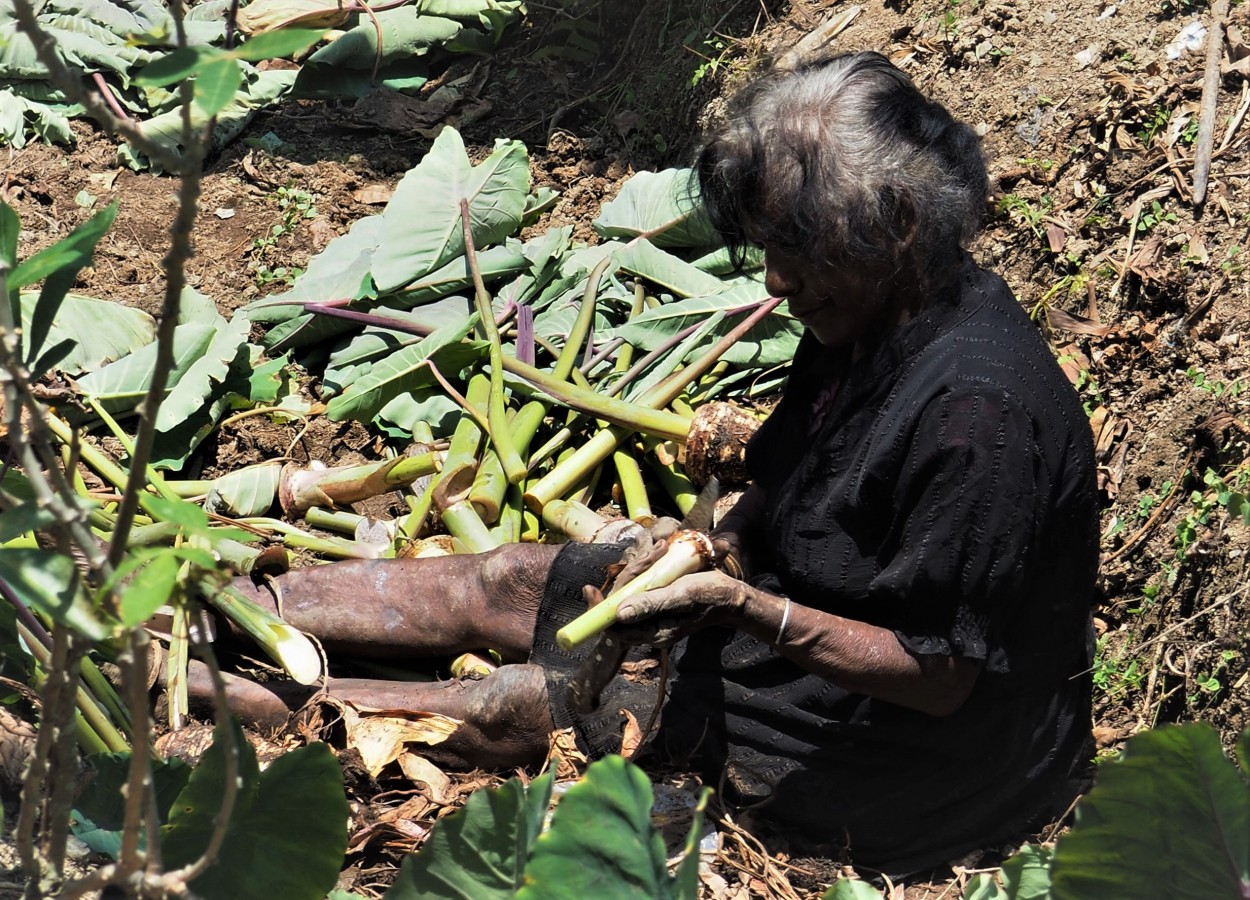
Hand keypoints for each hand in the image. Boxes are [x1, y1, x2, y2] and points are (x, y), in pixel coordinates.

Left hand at [605, 569, 747, 646]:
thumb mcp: (681, 596)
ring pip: (629, 595)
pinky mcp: (657, 603)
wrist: (729, 594)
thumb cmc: (708, 595)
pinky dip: (645, 571)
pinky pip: (640, 588)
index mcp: (654, 632)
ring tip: (660, 551)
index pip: (616, 628)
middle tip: (643, 559)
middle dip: (624, 582)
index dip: (600, 611)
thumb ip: (652, 605)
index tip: (592, 590)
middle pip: (619, 609)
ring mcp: (653, 615)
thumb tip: (620, 613)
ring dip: (637, 572)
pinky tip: (660, 555)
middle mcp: (650, 627)